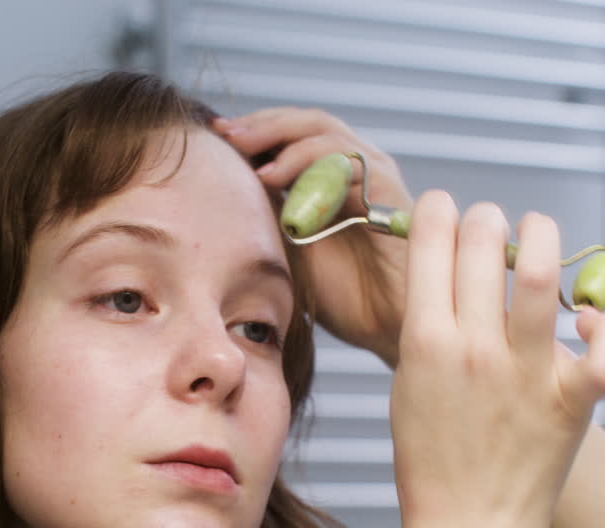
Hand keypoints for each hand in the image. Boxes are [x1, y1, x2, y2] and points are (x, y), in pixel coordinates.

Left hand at [212, 109, 411, 365]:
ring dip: (280, 137)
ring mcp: (375, 177)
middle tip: (224, 132)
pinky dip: (308, 162)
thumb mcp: (292, 247)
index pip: (293, 132)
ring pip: (325, 132)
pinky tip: (274, 178)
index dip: (256, 129)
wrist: (390, 329)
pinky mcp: (389, 193)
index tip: (215, 135)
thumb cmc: (346, 296)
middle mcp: (356, 169)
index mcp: (333, 177)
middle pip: (307, 122)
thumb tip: (225, 186)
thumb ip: (271, 214)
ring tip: (244, 153)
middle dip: (262, 124)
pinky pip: (348, 161)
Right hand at [389, 192, 604, 527]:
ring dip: (540, 237)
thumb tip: (444, 274)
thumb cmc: (431, 459)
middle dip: (485, 218)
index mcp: (424, 342)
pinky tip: (590, 321)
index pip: (431, 243)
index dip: (438, 211)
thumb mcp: (408, 383)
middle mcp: (476, 349)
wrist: (468, 527)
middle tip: (488, 225)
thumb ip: (425, 328)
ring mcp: (528, 373)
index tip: (444, 209)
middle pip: (483, 242)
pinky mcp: (574, 401)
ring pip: (541, 275)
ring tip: (536, 234)